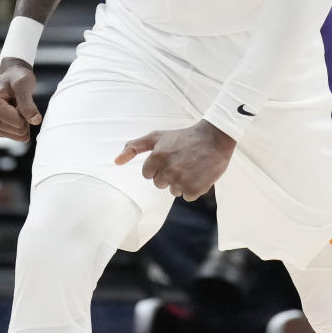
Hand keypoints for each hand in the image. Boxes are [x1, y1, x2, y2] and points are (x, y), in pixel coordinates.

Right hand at [0, 59, 41, 141]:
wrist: (10, 77)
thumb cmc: (16, 78)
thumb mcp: (23, 84)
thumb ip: (27, 103)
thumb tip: (35, 121)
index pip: (17, 121)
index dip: (27, 112)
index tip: (21, 99)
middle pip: (18, 130)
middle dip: (25, 118)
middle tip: (20, 103)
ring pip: (17, 135)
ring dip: (23, 122)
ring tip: (16, 107)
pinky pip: (15, 137)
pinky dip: (20, 126)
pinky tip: (14, 114)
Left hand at [115, 120, 235, 200]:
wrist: (215, 137)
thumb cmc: (184, 136)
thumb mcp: (157, 136)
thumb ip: (135, 147)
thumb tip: (116, 162)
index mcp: (157, 157)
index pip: (147, 174)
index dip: (158, 167)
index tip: (170, 158)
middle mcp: (168, 170)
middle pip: (160, 184)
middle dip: (169, 175)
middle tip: (182, 161)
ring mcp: (182, 180)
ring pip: (174, 191)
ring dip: (182, 182)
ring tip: (192, 167)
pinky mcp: (195, 188)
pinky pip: (188, 196)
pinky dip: (194, 188)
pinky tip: (199, 174)